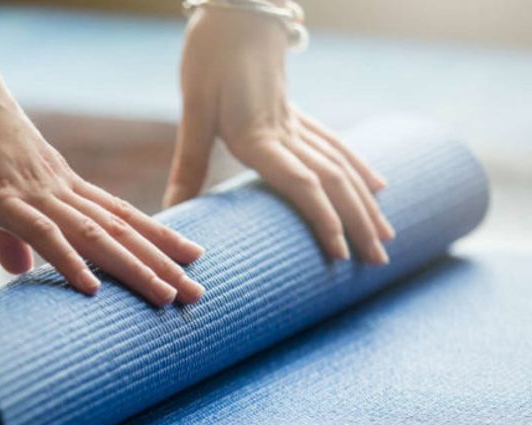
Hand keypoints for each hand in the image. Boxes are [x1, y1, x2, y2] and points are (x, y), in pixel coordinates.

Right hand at [0, 66, 204, 305]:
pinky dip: (69, 260)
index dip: (157, 237)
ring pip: (95, 234)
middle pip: (120, 229)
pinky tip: (91, 288)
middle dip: (160, 263)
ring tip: (167, 295)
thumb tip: (22, 271)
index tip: (191, 257)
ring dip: (133, 267)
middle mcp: (58, 188)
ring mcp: (32, 191)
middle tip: (197, 294)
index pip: (119, 214)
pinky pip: (41, 232)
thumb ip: (9, 234)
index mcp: (60, 183)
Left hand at [166, 7, 394, 263]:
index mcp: (259, 136)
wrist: (238, 12)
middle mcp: (287, 132)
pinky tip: (379, 186)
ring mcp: (298, 122)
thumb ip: (190, 161)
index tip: (340, 255)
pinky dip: (361, 167)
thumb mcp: (194, 109)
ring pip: (343, 166)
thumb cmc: (210, 57)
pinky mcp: (299, 113)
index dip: (323, 220)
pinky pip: (338, 145)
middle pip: (333, 182)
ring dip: (366, 203)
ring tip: (387, 237)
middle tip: (379, 263)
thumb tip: (172, 208)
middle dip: (358, 224)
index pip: (301, 184)